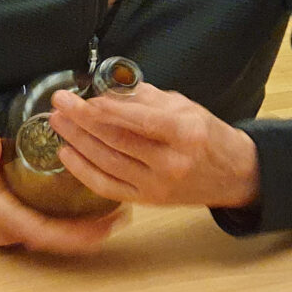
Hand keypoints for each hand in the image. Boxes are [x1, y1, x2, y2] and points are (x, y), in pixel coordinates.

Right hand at [0, 133, 126, 252]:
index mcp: (2, 215)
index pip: (45, 231)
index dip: (76, 233)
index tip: (104, 227)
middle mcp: (10, 229)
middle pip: (56, 239)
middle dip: (89, 233)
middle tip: (121, 216)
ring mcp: (13, 227)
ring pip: (54, 234)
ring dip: (84, 229)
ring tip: (115, 212)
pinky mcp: (17, 219)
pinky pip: (49, 225)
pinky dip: (71, 221)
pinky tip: (90, 205)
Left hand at [48, 83, 259, 208]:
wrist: (233, 174)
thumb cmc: (208, 134)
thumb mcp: (185, 106)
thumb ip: (146, 99)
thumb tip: (109, 92)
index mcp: (184, 133)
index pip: (138, 120)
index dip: (106, 110)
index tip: (81, 98)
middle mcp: (170, 162)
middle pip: (116, 140)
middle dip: (82, 120)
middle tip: (60, 103)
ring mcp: (157, 185)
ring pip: (107, 162)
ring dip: (77, 141)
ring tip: (58, 122)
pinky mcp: (148, 200)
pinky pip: (108, 186)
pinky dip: (83, 170)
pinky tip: (67, 153)